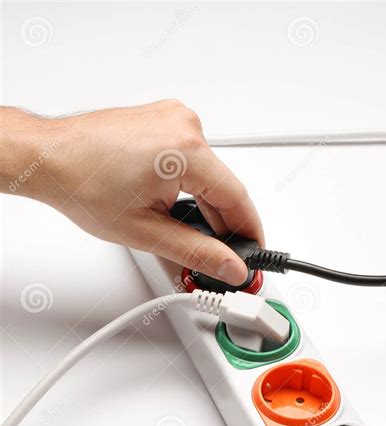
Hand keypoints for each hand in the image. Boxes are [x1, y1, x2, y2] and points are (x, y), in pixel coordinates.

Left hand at [0, 101, 262, 284]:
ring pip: (207, 173)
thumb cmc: (82, 184)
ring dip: (204, 205)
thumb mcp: (146, 232)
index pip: (237, 198)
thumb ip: (196, 253)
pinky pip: (190, 158)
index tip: (256, 252)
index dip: (250, 232)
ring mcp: (173, 118)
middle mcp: (185, 125)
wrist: (48, 159)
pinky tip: (176, 209)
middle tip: (221, 257)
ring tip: (189, 236)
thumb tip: (228, 266)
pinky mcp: (162, 120)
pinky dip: (189, 185)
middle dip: (223, 225)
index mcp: (186, 150)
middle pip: (222, 186)